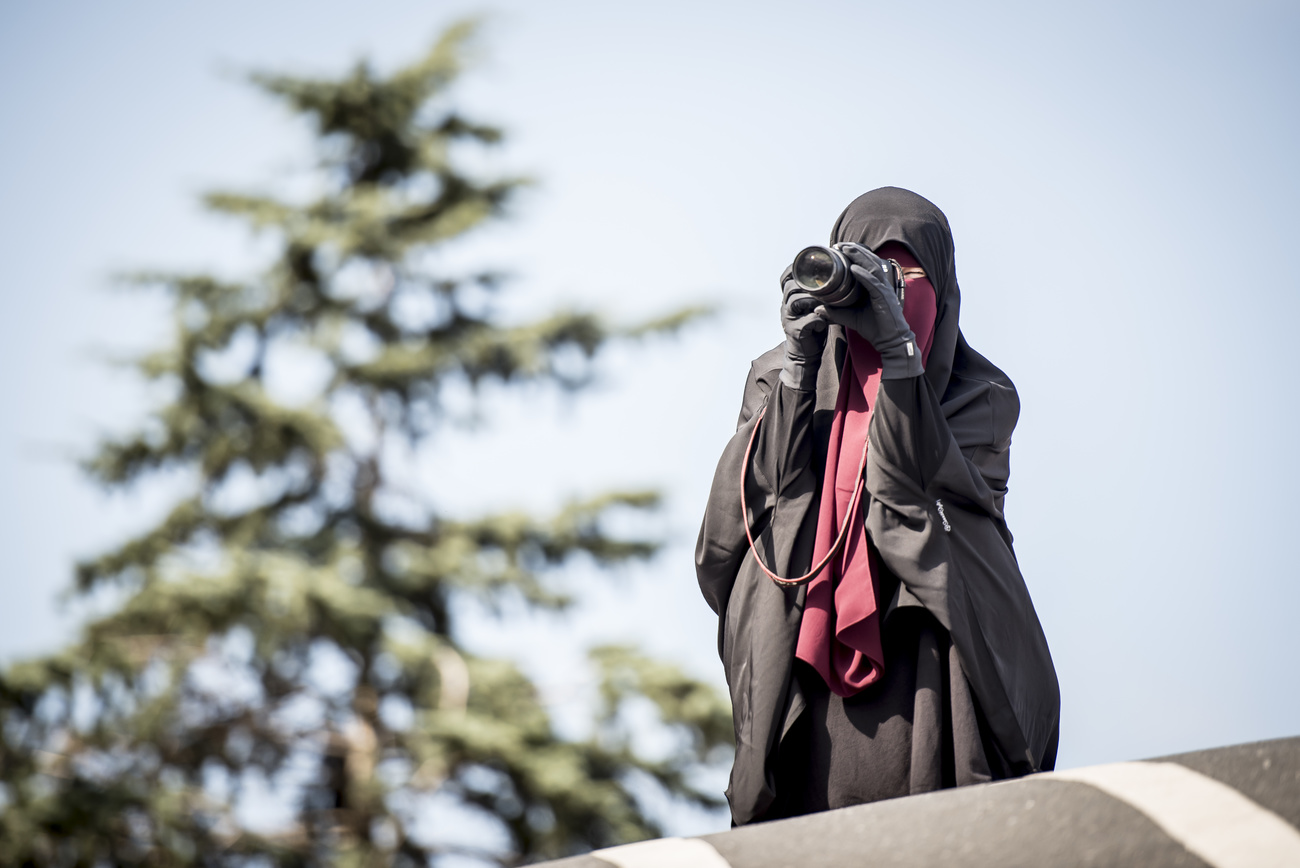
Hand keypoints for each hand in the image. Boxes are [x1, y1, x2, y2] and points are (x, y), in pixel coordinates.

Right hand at [780, 277, 827, 389]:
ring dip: (813, 299)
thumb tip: (834, 276)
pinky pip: (807, 320)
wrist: (805, 355)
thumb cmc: (812, 329)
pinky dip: (819, 319)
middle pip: (791, 286)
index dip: (796, 269)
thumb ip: (817, 294)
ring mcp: (788, 319)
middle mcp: (785, 307)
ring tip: (826, 302)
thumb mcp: (813, 308)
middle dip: (809, 283)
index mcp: (789, 299)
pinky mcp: (795, 331)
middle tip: (825, 285)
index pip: (786, 278)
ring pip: (796, 300)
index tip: (811, 264)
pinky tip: (824, 322)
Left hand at [815, 244, 923, 379]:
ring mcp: (884, 290)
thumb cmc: (874, 328)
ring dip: (859, 257)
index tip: (839, 249)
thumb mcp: (850, 317)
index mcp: (874, 286)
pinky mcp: (885, 299)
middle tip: (840, 244)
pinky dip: (864, 275)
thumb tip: (817, 308)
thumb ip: (835, 312)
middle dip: (855, 251)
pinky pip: (874, 284)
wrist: (890, 342)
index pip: (865, 265)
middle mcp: (881, 285)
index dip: (854, 255)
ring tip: (846, 250)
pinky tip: (853, 269)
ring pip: (872, 268)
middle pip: (869, 262)